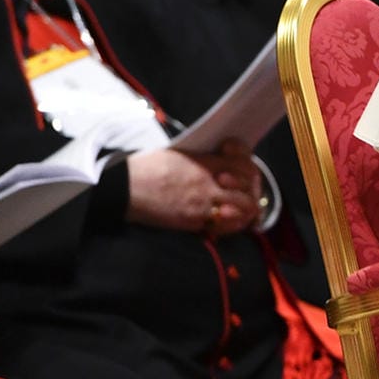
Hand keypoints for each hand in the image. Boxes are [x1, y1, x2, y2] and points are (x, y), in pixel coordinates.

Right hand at [125, 148, 259, 235]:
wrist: (126, 187)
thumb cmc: (148, 167)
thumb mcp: (180, 153)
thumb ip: (205, 159)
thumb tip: (222, 164)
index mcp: (206, 162)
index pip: (244, 164)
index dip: (249, 169)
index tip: (246, 172)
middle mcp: (210, 182)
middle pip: (248, 188)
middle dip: (252, 191)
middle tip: (248, 194)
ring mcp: (204, 203)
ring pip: (242, 208)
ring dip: (246, 209)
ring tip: (242, 210)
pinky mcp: (195, 221)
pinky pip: (225, 225)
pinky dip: (232, 224)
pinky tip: (229, 221)